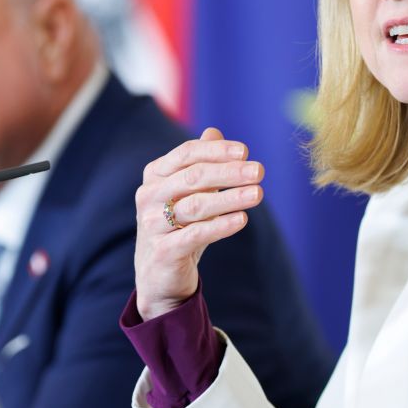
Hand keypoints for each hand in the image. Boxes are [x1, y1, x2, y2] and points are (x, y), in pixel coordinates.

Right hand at [134, 127, 262, 320]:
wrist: (159, 275)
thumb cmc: (178, 227)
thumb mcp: (188, 193)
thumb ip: (199, 163)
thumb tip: (214, 132)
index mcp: (154, 176)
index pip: (186, 154)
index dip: (216, 151)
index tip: (245, 151)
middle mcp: (148, 197)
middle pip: (192, 177)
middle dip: (229, 172)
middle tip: (259, 171)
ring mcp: (152, 224)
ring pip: (196, 206)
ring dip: (230, 198)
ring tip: (258, 194)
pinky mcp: (163, 251)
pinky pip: (196, 234)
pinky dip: (221, 226)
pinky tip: (242, 220)